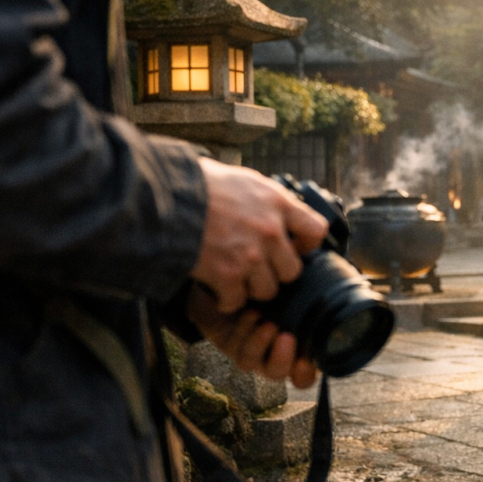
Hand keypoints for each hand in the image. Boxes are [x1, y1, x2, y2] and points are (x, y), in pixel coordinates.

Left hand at [187, 283, 318, 387]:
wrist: (223, 275)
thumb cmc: (263, 275)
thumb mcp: (286, 272)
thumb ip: (307, 271)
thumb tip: (322, 253)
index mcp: (297, 340)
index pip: (307, 369)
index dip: (311, 369)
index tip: (310, 356)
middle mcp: (277, 350)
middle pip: (287, 376)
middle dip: (286, 360)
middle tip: (287, 337)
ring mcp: (255, 350)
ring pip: (260, 367)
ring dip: (264, 346)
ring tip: (266, 323)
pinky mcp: (232, 346)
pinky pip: (240, 353)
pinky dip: (247, 335)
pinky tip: (250, 314)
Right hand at [192, 158, 328, 312]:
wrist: (166, 196)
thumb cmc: (201, 184)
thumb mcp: (245, 179)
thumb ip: (269, 199)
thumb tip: (283, 210)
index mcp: (278, 203)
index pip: (316, 231)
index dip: (307, 244)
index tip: (294, 247)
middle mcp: (270, 230)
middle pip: (292, 271)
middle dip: (276, 273)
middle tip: (258, 268)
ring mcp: (250, 255)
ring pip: (267, 290)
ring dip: (251, 289)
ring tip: (235, 279)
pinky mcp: (227, 274)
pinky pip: (236, 301)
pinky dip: (226, 300)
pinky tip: (217, 289)